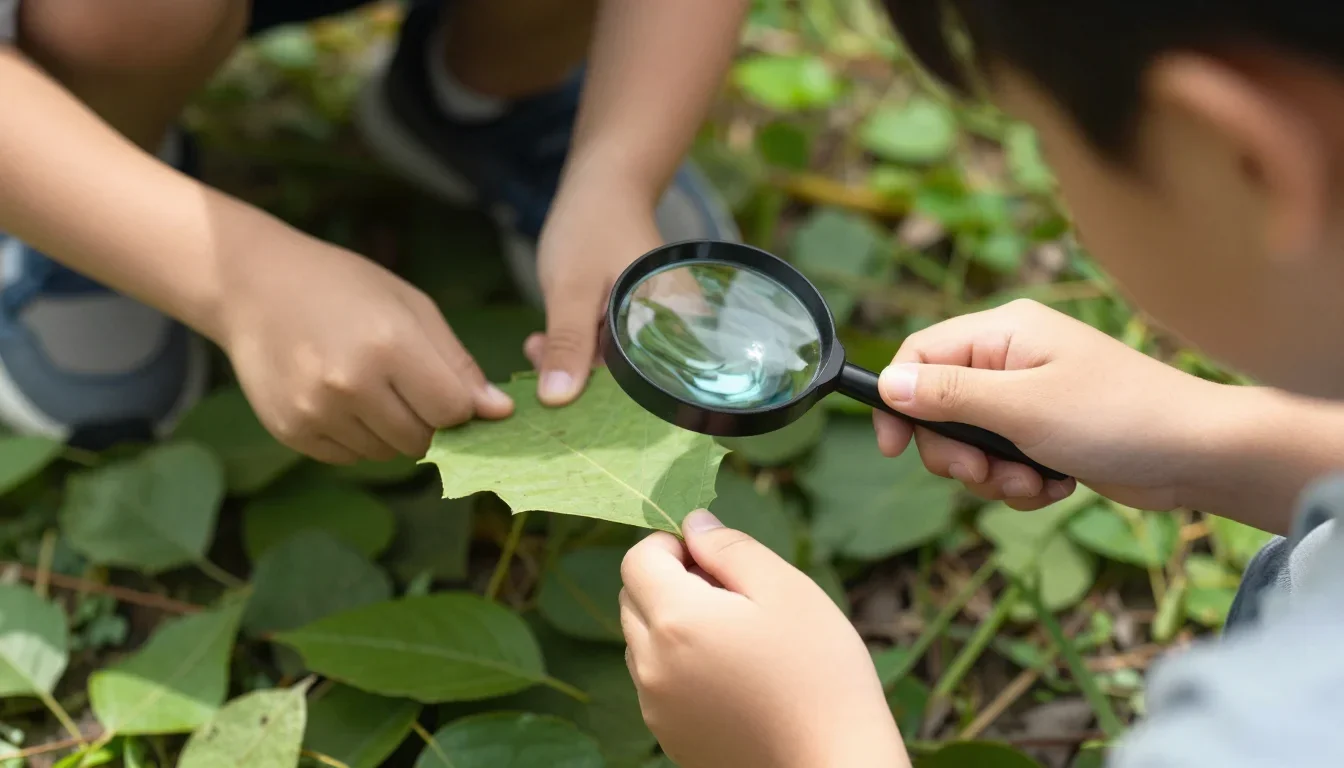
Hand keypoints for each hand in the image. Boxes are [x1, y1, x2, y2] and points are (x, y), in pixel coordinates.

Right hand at [217, 232, 512, 463]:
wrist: (252, 286)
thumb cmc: (345, 287)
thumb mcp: (411, 307)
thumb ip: (457, 364)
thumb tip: (499, 412)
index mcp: (388, 346)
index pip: (453, 411)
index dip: (464, 407)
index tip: (457, 392)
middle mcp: (350, 386)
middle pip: (423, 440)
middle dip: (431, 423)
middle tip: (413, 388)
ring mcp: (316, 412)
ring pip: (388, 453)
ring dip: (395, 431)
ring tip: (373, 385)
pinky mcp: (292, 432)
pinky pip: (351, 456)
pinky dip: (359, 436)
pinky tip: (342, 396)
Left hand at [525, 183, 661, 404]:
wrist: (602, 184)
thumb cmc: (592, 227)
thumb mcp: (572, 289)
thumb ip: (568, 343)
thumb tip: (556, 400)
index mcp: (675, 325)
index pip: (641, 385)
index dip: (596, 397)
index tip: (550, 396)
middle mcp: (675, 332)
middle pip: (627, 379)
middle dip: (577, 377)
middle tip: (535, 354)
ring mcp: (654, 327)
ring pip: (612, 366)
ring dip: (571, 362)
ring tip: (534, 343)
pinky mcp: (635, 323)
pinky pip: (607, 350)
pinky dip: (576, 348)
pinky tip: (544, 340)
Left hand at [620, 512, 908, 767]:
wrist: (833, 764)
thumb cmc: (818, 671)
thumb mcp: (784, 588)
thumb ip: (728, 547)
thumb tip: (693, 523)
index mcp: (675, 620)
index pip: (637, 558)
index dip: (672, 545)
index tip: (714, 557)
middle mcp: (651, 665)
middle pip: (633, 597)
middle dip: (670, 581)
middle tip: (732, 595)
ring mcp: (655, 707)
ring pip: (641, 640)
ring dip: (671, 624)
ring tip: (735, 639)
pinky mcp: (669, 736)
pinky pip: (655, 682)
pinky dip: (679, 665)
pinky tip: (733, 676)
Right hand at [872, 299, 1238, 510]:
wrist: (1200, 455)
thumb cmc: (1119, 418)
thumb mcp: (1023, 408)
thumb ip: (950, 395)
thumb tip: (887, 383)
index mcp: (1004, 333)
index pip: (919, 355)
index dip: (898, 400)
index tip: (894, 448)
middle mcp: (1012, 359)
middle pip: (939, 407)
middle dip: (956, 452)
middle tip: (984, 473)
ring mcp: (1031, 396)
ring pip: (971, 442)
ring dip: (992, 474)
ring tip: (1034, 481)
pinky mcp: (1048, 432)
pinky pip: (1004, 461)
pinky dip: (1021, 482)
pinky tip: (1055, 485)